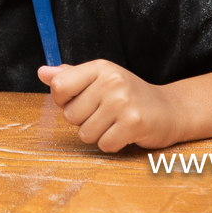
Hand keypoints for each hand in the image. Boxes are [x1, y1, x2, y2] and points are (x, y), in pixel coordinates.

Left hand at [39, 61, 181, 151]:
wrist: (170, 109)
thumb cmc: (129, 95)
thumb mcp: (100, 79)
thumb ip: (70, 77)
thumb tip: (41, 73)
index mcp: (100, 68)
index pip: (59, 86)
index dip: (62, 100)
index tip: (78, 100)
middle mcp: (111, 81)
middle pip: (70, 115)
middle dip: (83, 120)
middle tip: (103, 113)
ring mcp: (123, 102)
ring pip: (85, 133)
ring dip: (97, 134)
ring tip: (114, 122)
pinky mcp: (134, 123)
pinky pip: (104, 144)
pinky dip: (112, 143)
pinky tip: (123, 132)